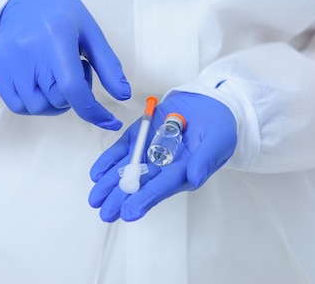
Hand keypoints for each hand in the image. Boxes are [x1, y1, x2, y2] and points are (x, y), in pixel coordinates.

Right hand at [0, 0, 129, 129]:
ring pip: (37, 107)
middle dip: (74, 96)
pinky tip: (41, 83)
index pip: (72, 88)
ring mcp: (9, 60)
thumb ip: (109, 66)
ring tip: (57, 75)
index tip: (109, 121)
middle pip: (57, 100)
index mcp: (56, 37)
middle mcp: (29, 50)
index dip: (93, 111)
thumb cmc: (63, 15)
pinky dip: (34, 103)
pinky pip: (17, 105)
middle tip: (75, 70)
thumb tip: (123, 95)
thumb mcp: (92, 34)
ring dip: (54, 102)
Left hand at [88, 92, 236, 221]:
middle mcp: (163, 167)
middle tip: (105, 211)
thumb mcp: (218, 141)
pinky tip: (97, 174)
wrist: (210, 102)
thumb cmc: (219, 126)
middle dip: (121, 198)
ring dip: (110, 184)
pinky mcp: (139, 136)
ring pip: (126, 170)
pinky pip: (121, 151)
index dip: (145, 199)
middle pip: (139, 184)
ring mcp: (149, 151)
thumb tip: (194, 178)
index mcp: (183, 172)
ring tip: (95, 199)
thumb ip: (205, 160)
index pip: (161, 187)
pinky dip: (108, 161)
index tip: (129, 212)